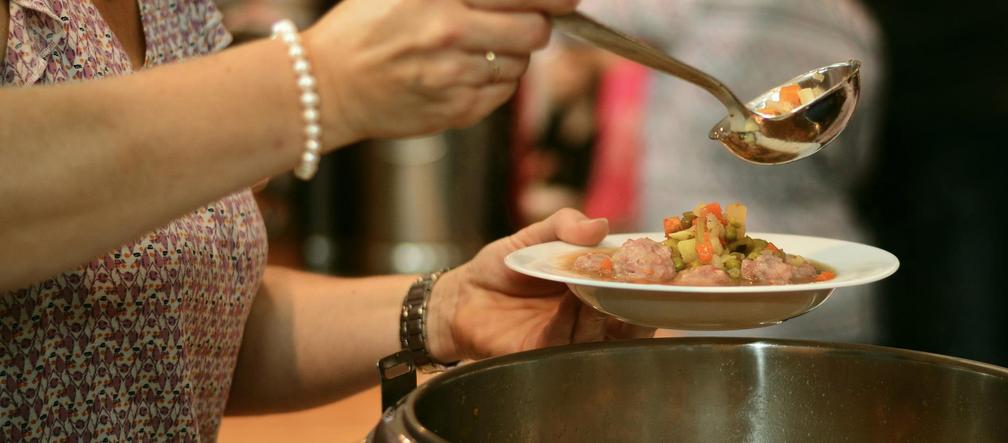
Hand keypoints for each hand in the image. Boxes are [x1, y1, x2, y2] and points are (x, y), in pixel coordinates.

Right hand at [304, 0, 578, 143]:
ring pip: (521, 66)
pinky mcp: (456, 112)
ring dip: (512, 55)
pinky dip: (496, 82)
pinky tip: (466, 73)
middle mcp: (448, 32)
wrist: (327, 86)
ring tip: (477, 50)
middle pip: (534, 31)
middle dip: (536, 25)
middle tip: (523, 22)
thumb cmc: (364, 28)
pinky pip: (503, 94)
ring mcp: (453, 76)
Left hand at [427, 208, 654, 361]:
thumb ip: (564, 225)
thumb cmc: (500, 267)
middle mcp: (585, 318)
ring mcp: (565, 338)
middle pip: (624, 320)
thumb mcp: (533, 236)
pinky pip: (563, 342)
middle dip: (634, 304)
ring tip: (596, 286)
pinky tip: (571, 302)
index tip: (658, 268)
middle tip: (634, 283)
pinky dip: (570, 322)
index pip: (629, 290)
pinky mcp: (539, 353)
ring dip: (602, 311)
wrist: (461, 295)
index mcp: (591, 288)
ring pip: (598, 334)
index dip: (646, 282)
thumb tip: (599, 224)